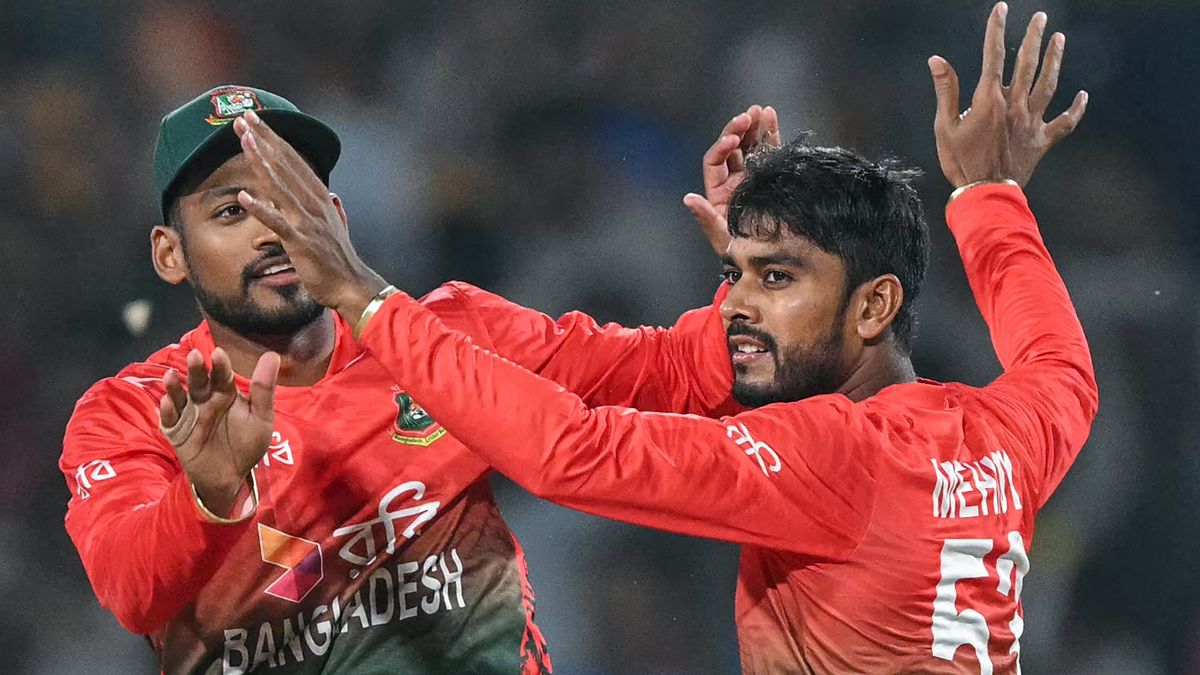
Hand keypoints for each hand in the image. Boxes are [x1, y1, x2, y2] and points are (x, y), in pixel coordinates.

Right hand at [159, 348, 278, 516]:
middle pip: (199, 382)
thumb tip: (272, 355)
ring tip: (171, 376)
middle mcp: (204, 401)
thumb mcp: (260, 418)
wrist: (231, 476)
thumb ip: (264, 389)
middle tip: (194, 356)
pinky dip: (166, 412)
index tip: (219, 353)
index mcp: (225, 394)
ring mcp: (189, 416)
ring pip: (179, 397)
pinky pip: (169, 421)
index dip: (220, 365)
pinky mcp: (177, 433)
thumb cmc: (246, 444)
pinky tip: (167, 403)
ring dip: (174, 387)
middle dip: (196, 370)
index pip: (222, 376)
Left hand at [232, 111, 387, 322]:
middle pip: (285, 165)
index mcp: (320, 198)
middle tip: (244, 117)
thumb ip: (333, 210)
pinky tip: (244, 197)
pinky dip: (262, 210)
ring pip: (280, 186)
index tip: (258, 120)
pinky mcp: (301, 242)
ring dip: (260, 162)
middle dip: (264, 139)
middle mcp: (314, 204)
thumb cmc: (340, 260)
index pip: (294, 161)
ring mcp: (307, 222)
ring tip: (243, 141)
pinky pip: (278, 223)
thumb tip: (334, 197)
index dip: (275, 139)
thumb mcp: (337, 227)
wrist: (352, 286)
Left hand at [684, 105, 780, 254]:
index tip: (733, 139)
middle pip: (732, 148)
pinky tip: (771, 117)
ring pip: (750, 147)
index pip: (715, 161)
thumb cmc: (739, 254)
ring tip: (761, 111)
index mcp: (717, 192)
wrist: (766, 263)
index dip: (722, 147)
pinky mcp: (770, 179)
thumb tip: (688, 198)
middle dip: (739, 129)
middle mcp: (733, 182)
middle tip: (748, 115)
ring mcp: (752, 178)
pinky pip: (769, 153)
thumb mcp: (721, 237)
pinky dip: (770, 135)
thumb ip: (705, 217)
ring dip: (755, 127)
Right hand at [928, 3, 1087, 187]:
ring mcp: (1031, 122)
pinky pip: (1064, 123)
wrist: (985, 194)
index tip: (1001, 9)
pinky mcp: (1042, 141)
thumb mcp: (944, 127)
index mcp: (989, 100)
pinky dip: (1075, 109)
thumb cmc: (961, 163)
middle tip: (1041, 17)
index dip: (996, 30)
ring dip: (1054, 60)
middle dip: (1033, 37)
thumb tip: (937, 60)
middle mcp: (1014, 106)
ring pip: (1048, 84)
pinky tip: (1083, 95)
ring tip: (1060, 39)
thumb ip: (945, 91)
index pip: (993, 56)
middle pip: (1026, 64)